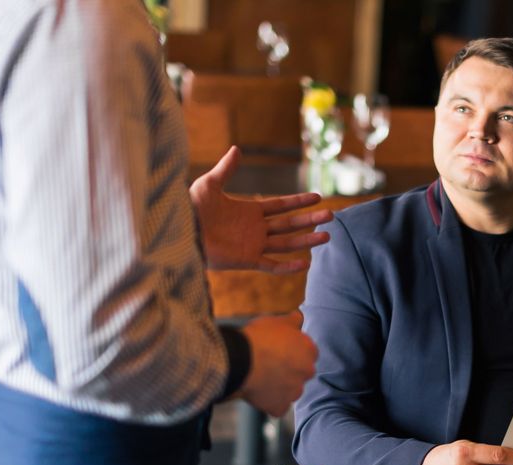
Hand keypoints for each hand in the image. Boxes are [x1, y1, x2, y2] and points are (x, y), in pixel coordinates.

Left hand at [190, 146, 332, 271]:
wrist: (180, 232)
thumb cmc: (190, 208)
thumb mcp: (209, 184)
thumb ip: (226, 169)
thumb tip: (237, 149)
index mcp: (249, 210)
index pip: (281, 206)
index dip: (298, 201)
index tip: (317, 197)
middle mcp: (255, 229)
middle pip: (289, 224)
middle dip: (310, 220)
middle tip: (331, 216)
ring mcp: (253, 245)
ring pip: (287, 244)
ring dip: (306, 241)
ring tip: (327, 236)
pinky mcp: (247, 260)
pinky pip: (272, 266)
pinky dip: (288, 267)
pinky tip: (305, 263)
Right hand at [234, 312, 317, 416]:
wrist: (240, 360)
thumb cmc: (258, 338)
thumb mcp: (277, 321)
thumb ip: (293, 320)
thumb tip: (299, 317)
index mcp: (310, 351)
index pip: (308, 352)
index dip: (293, 351)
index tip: (279, 350)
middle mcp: (307, 372)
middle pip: (300, 372)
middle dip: (289, 370)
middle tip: (269, 363)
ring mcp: (295, 391)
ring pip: (290, 390)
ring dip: (279, 386)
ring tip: (260, 376)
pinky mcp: (280, 407)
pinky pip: (276, 406)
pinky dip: (269, 401)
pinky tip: (257, 391)